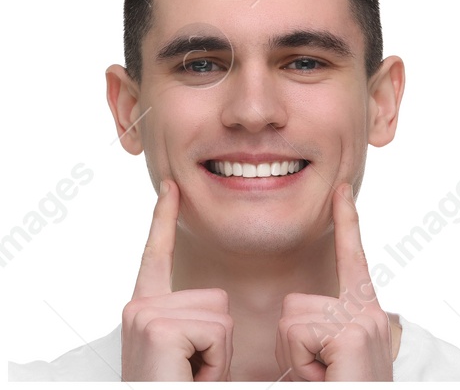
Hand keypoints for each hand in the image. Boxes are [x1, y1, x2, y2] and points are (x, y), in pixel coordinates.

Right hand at [121, 180, 233, 380]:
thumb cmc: (181, 389)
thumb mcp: (187, 353)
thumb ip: (196, 322)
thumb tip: (217, 306)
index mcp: (146, 313)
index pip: (158, 258)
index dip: (165, 220)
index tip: (170, 188)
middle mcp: (139, 309)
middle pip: (216, 297)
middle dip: (219, 339)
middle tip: (191, 372)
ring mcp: (145, 316)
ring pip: (221, 313)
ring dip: (218, 353)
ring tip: (190, 377)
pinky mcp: (157, 326)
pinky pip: (218, 329)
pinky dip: (214, 361)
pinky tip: (189, 377)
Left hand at [276, 184, 392, 380]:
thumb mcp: (325, 365)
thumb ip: (317, 336)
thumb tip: (294, 319)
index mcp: (363, 318)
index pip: (351, 260)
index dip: (346, 221)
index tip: (341, 189)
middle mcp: (370, 314)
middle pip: (296, 304)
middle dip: (290, 345)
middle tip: (316, 377)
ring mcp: (365, 321)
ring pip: (293, 318)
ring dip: (293, 358)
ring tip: (319, 380)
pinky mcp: (354, 330)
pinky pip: (297, 331)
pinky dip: (298, 363)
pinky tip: (324, 378)